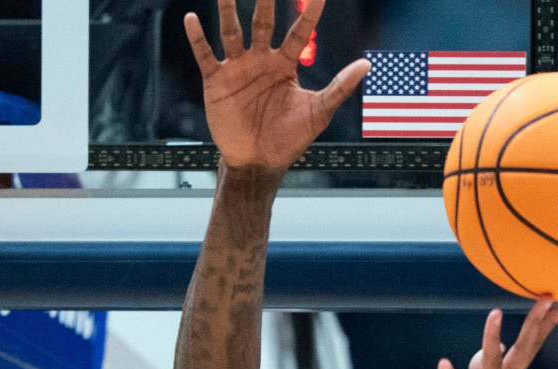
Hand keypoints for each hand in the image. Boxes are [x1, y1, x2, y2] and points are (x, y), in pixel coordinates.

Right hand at [184, 0, 368, 168]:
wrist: (258, 163)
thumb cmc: (288, 140)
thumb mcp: (318, 114)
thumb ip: (339, 87)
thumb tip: (366, 65)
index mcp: (285, 64)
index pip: (299, 31)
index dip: (309, 11)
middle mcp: (260, 60)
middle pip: (262, 22)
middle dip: (264, 0)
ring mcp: (237, 68)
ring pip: (232, 31)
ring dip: (227, 9)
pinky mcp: (216, 82)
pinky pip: (206, 55)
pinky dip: (198, 38)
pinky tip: (191, 19)